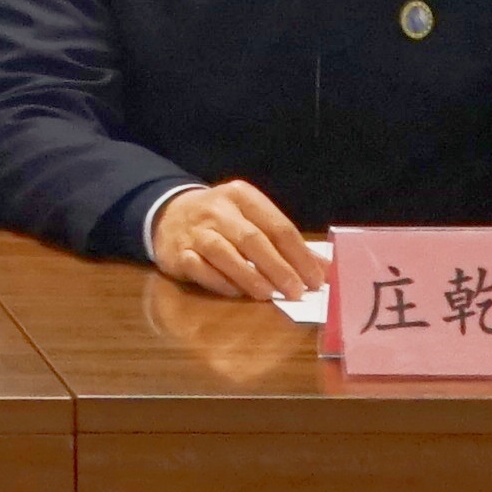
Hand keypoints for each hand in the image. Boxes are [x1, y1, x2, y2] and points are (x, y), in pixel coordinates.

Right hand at [149, 179, 320, 301]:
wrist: (168, 214)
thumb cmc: (222, 220)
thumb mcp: (252, 219)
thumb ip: (284, 243)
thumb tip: (322, 269)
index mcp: (242, 196)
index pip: (278, 226)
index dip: (300, 255)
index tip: (315, 279)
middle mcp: (218, 209)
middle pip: (253, 240)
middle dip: (279, 268)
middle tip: (296, 292)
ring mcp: (195, 230)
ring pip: (225, 253)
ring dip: (250, 276)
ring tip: (269, 295)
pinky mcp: (177, 252)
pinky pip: (200, 269)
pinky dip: (220, 282)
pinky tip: (237, 292)